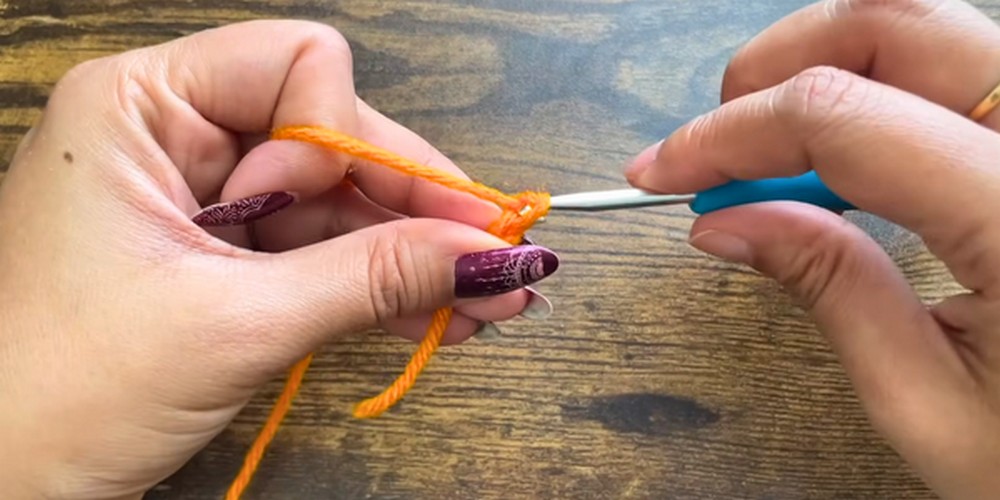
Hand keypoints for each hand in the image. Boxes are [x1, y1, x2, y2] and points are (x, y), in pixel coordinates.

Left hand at [0, 20, 557, 498]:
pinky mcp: (219, 252)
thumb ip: (371, 277)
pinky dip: (373, 283)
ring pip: (338, 202)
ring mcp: (200, 196)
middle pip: (333, 138)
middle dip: (412, 206)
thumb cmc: (67, 393)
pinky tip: (436, 315)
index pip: (295, 65)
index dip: (339, 140)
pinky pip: (317, 249)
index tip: (332, 218)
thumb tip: (492, 255)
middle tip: (499, 261)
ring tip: (487, 306)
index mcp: (141, 105)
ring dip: (410, 255)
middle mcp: (172, 132)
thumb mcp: (236, 325)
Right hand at [625, 0, 999, 497]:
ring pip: (925, 29)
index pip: (844, 113)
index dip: (732, 133)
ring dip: (825, 72)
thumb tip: (722, 221)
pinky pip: (955, 76)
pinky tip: (845, 169)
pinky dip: (876, 97)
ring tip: (772, 160)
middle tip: (717, 142)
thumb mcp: (929, 402)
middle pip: (894, 19)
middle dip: (777, 64)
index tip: (662, 172)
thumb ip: (829, 288)